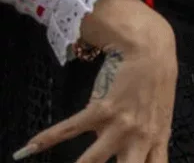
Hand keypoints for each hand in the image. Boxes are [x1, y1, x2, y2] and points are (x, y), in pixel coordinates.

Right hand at [15, 0, 176, 162]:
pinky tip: (27, 149)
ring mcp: (120, 125)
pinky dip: (46, 139)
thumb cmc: (155, 84)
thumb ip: (146, 141)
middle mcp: (139, 139)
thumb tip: (129, 156)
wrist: (150, 50)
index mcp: (156, 141)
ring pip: (91, 162)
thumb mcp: (159, 116)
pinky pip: (69, 129)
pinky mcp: (101, 109)